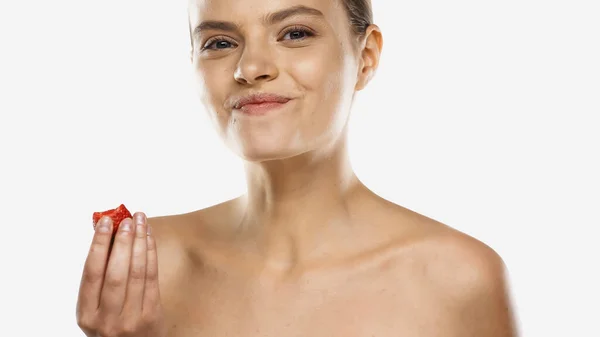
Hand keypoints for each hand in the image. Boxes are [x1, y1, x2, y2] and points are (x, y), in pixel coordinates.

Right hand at [76, 212, 166, 336]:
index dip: (98, 245)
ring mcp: (131, 319)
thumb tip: (107, 236)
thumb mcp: (97, 310)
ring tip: (140, 222)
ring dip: (139, 243)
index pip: (91, 274)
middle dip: (122, 242)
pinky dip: (151, 254)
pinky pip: (152, 279)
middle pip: (115, 273)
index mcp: (87, 315)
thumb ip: (99, 280)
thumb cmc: (114, 325)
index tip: (104, 222)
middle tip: (126, 219)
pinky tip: (149, 238)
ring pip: (136, 273)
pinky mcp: (152, 316)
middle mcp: (107, 319)